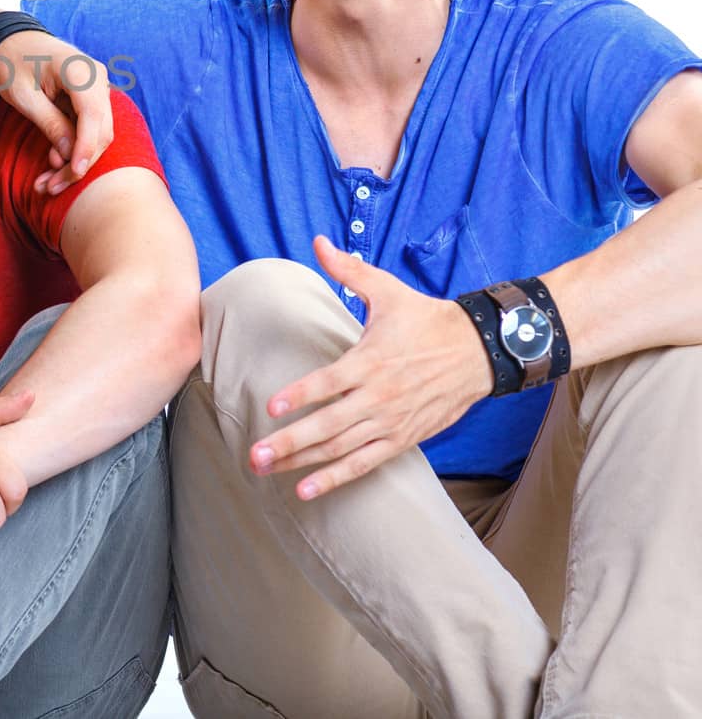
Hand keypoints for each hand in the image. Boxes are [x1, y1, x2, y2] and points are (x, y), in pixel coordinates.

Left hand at [0, 30, 112, 195]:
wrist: (13, 40)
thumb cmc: (13, 62)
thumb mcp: (23, 95)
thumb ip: (49, 122)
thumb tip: (68, 156)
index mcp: (80, 70)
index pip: (93, 115)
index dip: (86, 148)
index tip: (73, 173)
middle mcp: (97, 79)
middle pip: (101, 130)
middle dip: (78, 163)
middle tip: (49, 188)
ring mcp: (98, 89)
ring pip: (97, 135)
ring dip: (75, 162)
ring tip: (47, 183)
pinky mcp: (92, 100)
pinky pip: (89, 130)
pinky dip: (74, 150)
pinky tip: (53, 166)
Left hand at [249, 237, 493, 500]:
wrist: (479, 353)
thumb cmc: (426, 319)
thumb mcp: (388, 291)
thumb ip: (349, 270)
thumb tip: (318, 241)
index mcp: (371, 361)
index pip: (329, 382)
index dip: (300, 394)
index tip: (270, 406)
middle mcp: (379, 397)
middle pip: (328, 425)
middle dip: (289, 442)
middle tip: (253, 454)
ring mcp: (391, 422)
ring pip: (340, 449)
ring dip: (302, 464)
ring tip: (266, 470)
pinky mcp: (402, 439)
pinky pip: (364, 464)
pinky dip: (336, 478)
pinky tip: (306, 490)